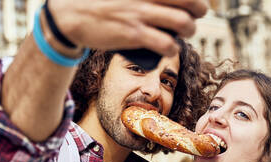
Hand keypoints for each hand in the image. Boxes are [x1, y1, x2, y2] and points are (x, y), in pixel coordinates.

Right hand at [48, 0, 208, 56]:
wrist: (72, 14)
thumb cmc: (98, 1)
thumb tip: (163, 3)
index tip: (192, 3)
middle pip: (191, 2)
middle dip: (199, 11)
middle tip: (194, 16)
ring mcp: (141, 14)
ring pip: (183, 24)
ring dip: (189, 30)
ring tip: (183, 33)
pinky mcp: (134, 35)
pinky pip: (166, 44)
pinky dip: (173, 48)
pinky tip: (169, 48)